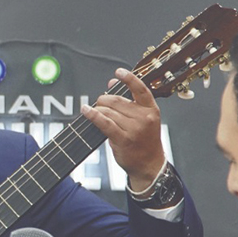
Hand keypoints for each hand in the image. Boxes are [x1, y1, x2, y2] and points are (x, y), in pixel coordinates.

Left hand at [81, 67, 166, 189]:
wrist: (149, 164)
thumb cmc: (144, 140)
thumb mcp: (142, 118)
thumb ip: (128, 100)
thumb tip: (111, 82)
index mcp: (151, 109)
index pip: (141, 89)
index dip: (129, 78)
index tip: (118, 72)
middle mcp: (145, 117)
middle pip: (116, 100)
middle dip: (103, 100)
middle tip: (100, 104)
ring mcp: (135, 129)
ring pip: (108, 111)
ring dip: (97, 110)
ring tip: (96, 113)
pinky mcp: (123, 139)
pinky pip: (104, 123)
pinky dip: (93, 115)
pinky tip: (86, 111)